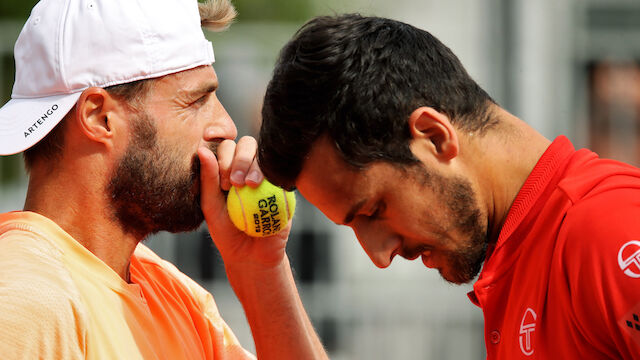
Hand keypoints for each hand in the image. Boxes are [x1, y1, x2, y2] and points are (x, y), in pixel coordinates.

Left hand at [197, 136, 290, 267]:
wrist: (253, 255)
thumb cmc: (226, 231)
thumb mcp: (210, 206)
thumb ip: (207, 179)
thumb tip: (202, 149)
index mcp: (229, 167)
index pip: (226, 146)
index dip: (224, 156)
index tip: (222, 182)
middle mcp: (249, 167)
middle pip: (247, 144)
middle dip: (239, 159)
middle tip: (234, 183)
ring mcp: (268, 175)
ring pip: (264, 154)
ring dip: (254, 166)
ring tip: (249, 185)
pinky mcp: (284, 186)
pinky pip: (281, 172)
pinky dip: (272, 175)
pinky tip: (264, 188)